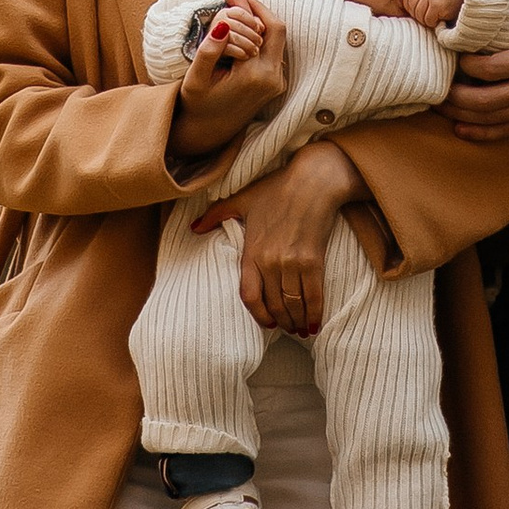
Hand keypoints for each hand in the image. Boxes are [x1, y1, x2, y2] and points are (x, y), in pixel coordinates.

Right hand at [174, 0, 287, 144]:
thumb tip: (223, 25)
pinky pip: (273, 50)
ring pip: (277, 39)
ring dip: (259, 20)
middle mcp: (273, 79)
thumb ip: (208, 51)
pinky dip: (260, 35)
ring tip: (237, 6)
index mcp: (255, 75)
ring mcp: (277, 82)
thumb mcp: (196, 78)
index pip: (263, 26)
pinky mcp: (275, 84)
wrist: (206, 133)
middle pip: (277, 29)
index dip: (248, 5)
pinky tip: (243, 26)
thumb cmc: (196, 105)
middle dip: (258, 9)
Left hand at [197, 138, 358, 336]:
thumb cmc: (277, 188)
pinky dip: (315, 313)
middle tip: (286, 329)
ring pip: (293, 304)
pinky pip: (314, 295)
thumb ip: (216, 215)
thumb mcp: (242, 199)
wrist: (313, 180)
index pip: (249, 295)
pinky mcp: (313, 260)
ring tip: (301, 329)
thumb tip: (193, 228)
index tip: (266, 323)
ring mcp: (292, 263)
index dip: (257, 314)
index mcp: (251, 251)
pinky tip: (315, 324)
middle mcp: (270, 262)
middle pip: (274, 305)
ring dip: (297, 321)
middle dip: (281, 322)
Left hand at [398, 0, 460, 29]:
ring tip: (440, 11)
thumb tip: (398, 0)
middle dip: (422, 14)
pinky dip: (436, 22)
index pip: (405, 1)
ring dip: (429, 19)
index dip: (416, 8)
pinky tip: (444, 14)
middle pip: (411, 9)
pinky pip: (428, 20)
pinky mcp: (436, 3)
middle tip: (436, 9)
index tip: (429, 5)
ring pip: (419, 16)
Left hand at [445, 0, 508, 139]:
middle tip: (436, 86)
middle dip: (454, 95)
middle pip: (484, 99)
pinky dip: (480, 133)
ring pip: (491, 118)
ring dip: (460, 115)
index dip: (466, 66)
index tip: (454, 56)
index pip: (491, 69)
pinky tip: (460, 129)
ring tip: (438, 106)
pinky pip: (505, 132)